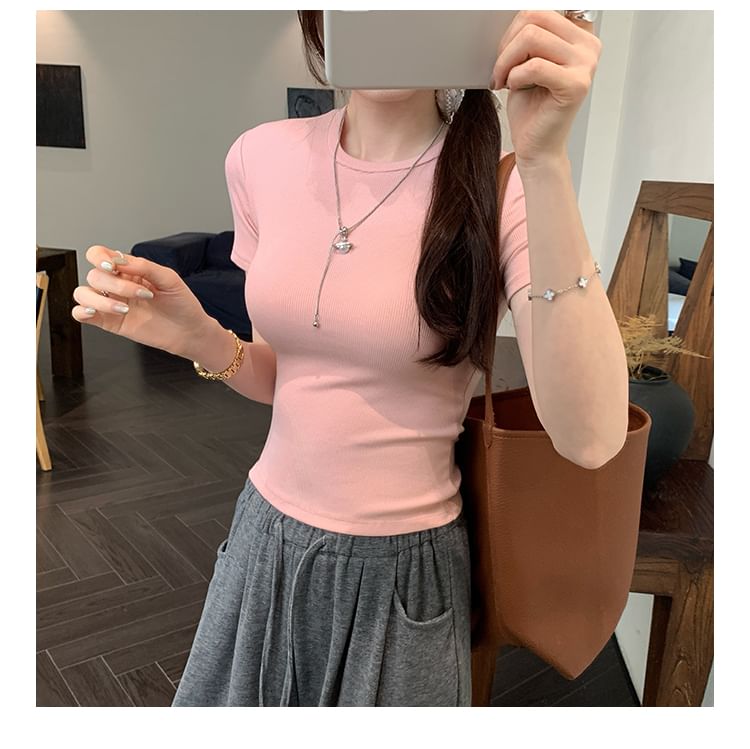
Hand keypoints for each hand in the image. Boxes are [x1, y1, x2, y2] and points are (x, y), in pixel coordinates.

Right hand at [71, 245, 212, 357]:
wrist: (188, 331)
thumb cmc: (181, 304)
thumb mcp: (169, 278)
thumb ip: (144, 266)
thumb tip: (120, 260)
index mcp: (129, 270)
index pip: (99, 254)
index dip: (99, 258)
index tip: (113, 267)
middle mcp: (117, 285)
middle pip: (94, 276)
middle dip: (117, 286)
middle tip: (142, 295)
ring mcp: (111, 303)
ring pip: (83, 293)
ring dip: (100, 300)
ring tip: (125, 309)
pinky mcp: (109, 322)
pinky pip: (81, 314)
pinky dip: (81, 312)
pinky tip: (95, 313)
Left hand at [490, 10, 601, 169]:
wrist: (536, 146)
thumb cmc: (532, 108)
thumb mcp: (528, 62)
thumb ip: (530, 37)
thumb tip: (517, 18)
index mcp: (579, 36)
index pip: (540, 11)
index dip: (513, 29)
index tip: (506, 53)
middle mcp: (588, 47)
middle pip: (535, 18)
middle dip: (507, 44)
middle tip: (500, 69)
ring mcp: (585, 65)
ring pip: (531, 38)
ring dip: (507, 61)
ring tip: (505, 80)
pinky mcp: (575, 85)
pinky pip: (533, 66)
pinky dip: (514, 77)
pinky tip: (514, 89)